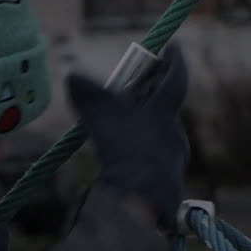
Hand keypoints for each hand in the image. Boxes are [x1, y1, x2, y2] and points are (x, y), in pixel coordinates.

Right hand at [66, 44, 189, 229]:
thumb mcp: (101, 119)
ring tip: (118, 130)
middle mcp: (175, 135)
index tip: (173, 47)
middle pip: (164, 108)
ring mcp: (174, 162)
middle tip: (132, 90)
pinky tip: (121, 161)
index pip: (176, 79)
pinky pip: (153, 159)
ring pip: (157, 135)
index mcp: (165, 113)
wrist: (141, 203)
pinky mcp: (167, 184)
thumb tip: (73, 76)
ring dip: (141, 128)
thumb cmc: (124, 154)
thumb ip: (88, 95)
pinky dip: (138, 153)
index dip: (175, 60)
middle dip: (149, 96)